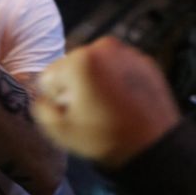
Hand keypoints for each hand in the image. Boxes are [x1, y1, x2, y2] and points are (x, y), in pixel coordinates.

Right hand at [33, 36, 181, 166]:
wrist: (155, 146)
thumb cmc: (106, 138)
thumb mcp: (61, 131)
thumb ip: (40, 109)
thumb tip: (42, 99)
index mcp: (80, 60)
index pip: (49, 76)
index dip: (54, 98)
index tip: (68, 114)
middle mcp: (104, 48)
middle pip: (73, 68)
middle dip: (75, 87)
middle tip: (87, 113)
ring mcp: (128, 53)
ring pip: (97, 67)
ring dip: (95, 83)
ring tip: (105, 109)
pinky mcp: (146, 63)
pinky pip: (119, 69)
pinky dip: (116, 82)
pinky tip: (122, 103)